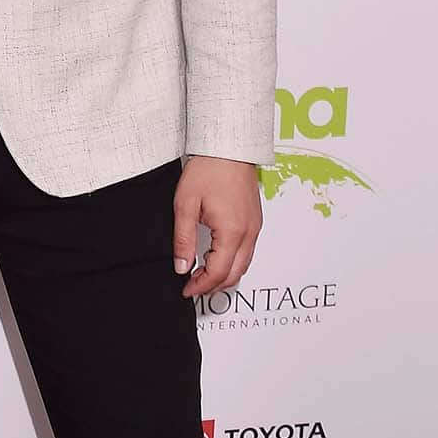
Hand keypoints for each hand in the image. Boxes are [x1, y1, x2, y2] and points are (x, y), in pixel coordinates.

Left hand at [173, 156, 261, 297]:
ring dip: (224, 275)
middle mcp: (249, 232)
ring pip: (244, 264)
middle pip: (235, 274)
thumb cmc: (208, 170)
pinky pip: (248, 251)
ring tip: (202, 276)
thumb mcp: (185, 205)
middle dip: (213, 286)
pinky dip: (233, 262)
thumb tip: (182, 267)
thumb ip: (183, 240)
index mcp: (232, 231)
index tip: (186, 290)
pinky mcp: (256, 221)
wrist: (229, 148)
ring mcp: (255, 227)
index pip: (219, 272)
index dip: (201, 286)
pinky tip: (216, 258)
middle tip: (192, 287)